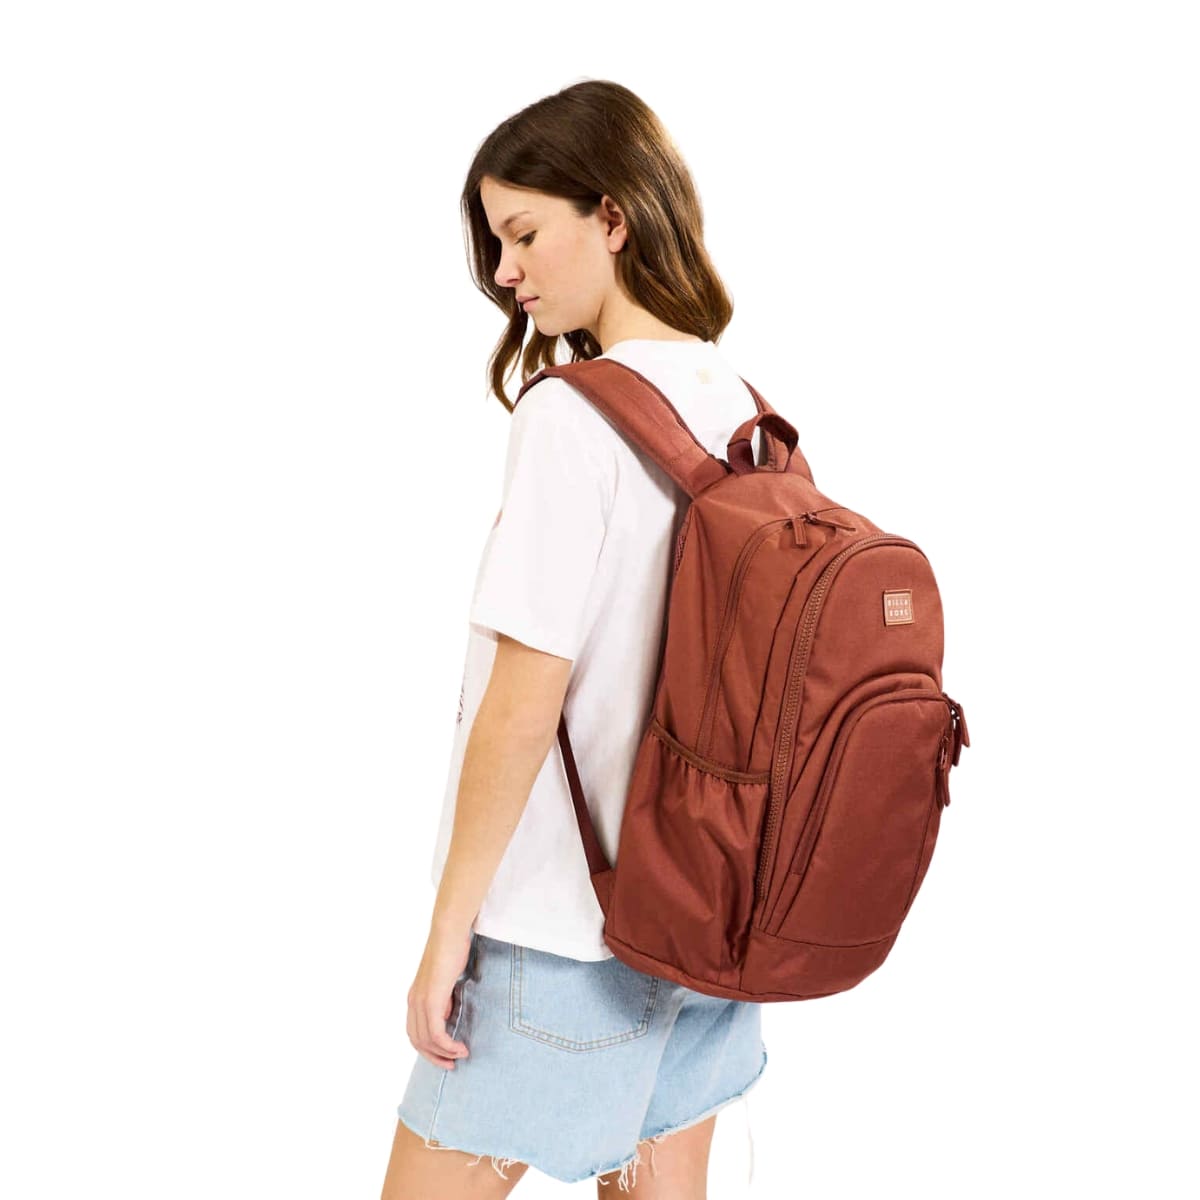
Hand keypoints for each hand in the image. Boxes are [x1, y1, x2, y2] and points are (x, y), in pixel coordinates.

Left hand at [406, 925, 472, 1070]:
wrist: (449, 933)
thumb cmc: (452, 951)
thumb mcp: (447, 981)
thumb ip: (445, 998)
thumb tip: (450, 1015)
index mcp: (415, 997)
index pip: (415, 1033)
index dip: (428, 1049)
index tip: (445, 1056)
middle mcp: (413, 1002)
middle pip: (417, 1041)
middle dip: (434, 1057)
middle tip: (452, 1064)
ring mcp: (420, 1001)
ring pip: (426, 1040)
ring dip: (444, 1053)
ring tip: (461, 1055)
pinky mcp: (431, 1000)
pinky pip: (435, 1033)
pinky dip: (447, 1045)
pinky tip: (460, 1047)